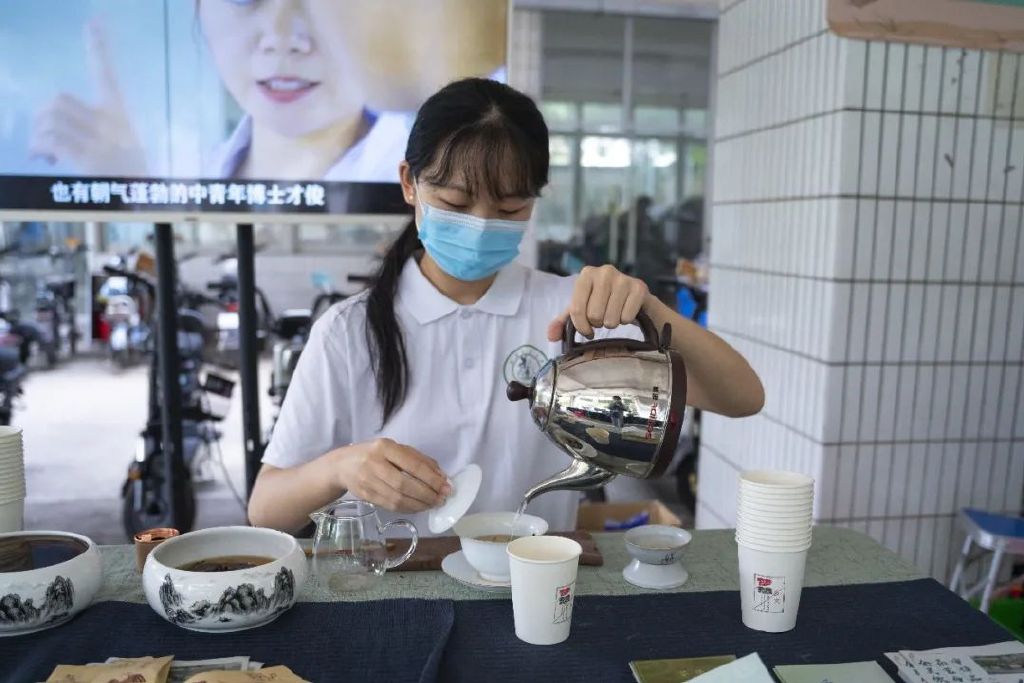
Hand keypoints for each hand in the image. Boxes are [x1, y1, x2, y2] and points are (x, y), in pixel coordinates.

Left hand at [28, 21, 146, 175]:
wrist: (145, 202)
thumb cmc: (130, 177)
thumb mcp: (124, 146)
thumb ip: (96, 131)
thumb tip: (50, 133)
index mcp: (119, 116)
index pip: (106, 74)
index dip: (99, 47)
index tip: (94, 22)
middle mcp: (110, 125)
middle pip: (58, 101)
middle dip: (42, 117)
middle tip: (45, 136)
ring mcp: (99, 142)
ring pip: (49, 119)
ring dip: (38, 135)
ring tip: (45, 151)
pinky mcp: (88, 160)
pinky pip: (50, 140)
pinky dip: (38, 148)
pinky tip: (44, 159)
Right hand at [332, 438, 452, 512]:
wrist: (343, 465)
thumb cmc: (375, 454)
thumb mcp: (395, 449)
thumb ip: (418, 459)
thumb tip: (442, 476)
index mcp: (385, 447)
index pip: (412, 464)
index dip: (432, 478)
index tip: (446, 486)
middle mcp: (374, 463)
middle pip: (405, 484)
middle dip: (427, 494)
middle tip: (441, 499)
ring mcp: (368, 481)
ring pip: (398, 498)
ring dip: (419, 504)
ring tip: (433, 504)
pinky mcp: (365, 496)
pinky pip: (391, 506)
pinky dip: (408, 508)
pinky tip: (418, 507)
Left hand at [547, 264, 649, 340]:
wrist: (635, 298)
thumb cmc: (603, 302)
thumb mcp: (581, 309)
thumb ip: (563, 322)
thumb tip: (550, 336)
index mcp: (586, 274)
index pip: (576, 310)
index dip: (581, 326)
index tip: (587, 331)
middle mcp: (604, 272)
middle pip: (594, 315)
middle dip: (598, 324)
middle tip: (603, 318)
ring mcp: (623, 278)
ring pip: (610, 319)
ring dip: (612, 323)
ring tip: (614, 314)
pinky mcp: (639, 288)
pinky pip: (626, 318)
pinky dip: (626, 320)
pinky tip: (626, 311)